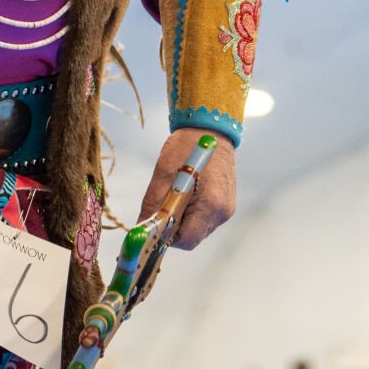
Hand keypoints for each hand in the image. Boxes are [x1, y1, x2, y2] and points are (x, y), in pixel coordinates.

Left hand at [139, 128, 234, 250]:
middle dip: (175, 228)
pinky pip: (206, 220)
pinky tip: (188, 194)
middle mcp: (223, 211)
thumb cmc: (187, 145)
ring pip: (199, 230)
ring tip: (178, 195)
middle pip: (193, 237)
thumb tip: (140, 227)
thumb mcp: (163, 172)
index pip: (187, 240)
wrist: (211, 129)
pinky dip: (193, 213)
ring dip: (184, 221)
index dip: (168, 237)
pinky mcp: (227, 204)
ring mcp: (227, 208)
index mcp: (210, 204)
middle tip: (165, 206)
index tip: (156, 225)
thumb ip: (153, 203)